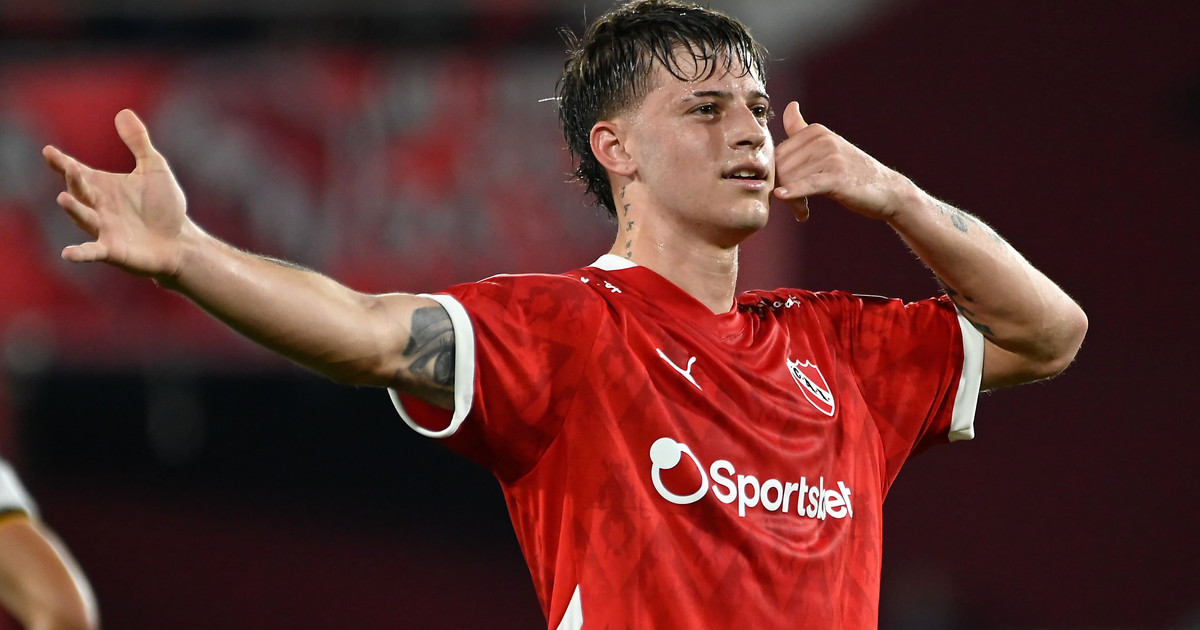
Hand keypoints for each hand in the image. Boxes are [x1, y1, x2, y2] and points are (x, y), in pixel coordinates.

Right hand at [42, 109, 189, 279]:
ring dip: (74, 210)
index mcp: (104, 187)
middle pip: (79, 192)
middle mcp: (98, 207)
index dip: (63, 163)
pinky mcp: (114, 251)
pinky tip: (68, 254)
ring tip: (63, 199)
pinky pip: (93, 252)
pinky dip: (81, 253)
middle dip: (74, 181)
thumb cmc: (164, 206)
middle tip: (69, 168)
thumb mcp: (154, 168)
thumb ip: (138, 142)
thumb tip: (123, 112)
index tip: (49, 152)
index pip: (78, 172)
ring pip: (84, 218)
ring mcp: (104, 229)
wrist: (180, 240)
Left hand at [772, 101, 914, 221]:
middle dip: (782, 190)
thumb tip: (790, 105)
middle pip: (781, 168)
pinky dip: (793, 192)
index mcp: (815, 131)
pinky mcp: (837, 176)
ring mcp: (831, 156)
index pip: (777, 155)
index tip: (786, 192)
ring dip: (792, 202)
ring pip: (791, 180)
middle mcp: (822, 139)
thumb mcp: (827, 145)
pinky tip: (781, 196)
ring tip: (802, 211)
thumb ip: (802, 128)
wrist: (886, 189)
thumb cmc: (852, 171)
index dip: (776, 176)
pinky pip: (807, 184)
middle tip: (796, 207)